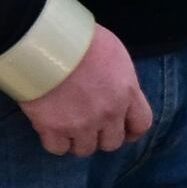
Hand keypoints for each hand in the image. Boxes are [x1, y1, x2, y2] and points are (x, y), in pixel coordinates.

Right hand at [19, 21, 155, 156]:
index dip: (131, 131)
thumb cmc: (80, 38)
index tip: (123, 130)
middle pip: (112, 142)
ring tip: (67, 126)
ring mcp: (81, 124)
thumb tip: (115, 90)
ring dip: (77, 140)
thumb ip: (120, 79)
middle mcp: (108, 113)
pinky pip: (58, 148)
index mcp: (126, 92)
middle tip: (89, 125)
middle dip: (101, 136)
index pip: (141, 124)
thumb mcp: (114, 53)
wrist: (45, 41)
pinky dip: (55, 142)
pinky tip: (50, 129)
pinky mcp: (53, 128)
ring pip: (85, 149)